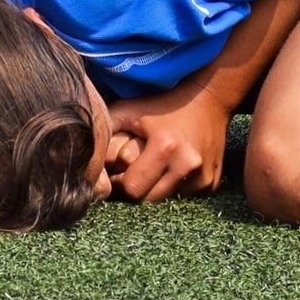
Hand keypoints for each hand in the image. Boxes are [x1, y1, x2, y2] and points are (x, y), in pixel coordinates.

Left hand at [106, 87, 231, 201]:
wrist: (210, 98)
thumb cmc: (163, 104)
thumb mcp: (128, 111)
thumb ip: (104, 135)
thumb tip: (87, 164)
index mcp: (165, 148)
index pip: (132, 189)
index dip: (121, 183)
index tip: (121, 170)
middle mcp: (187, 165)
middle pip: (148, 200)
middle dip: (137, 188)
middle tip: (136, 169)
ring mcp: (202, 177)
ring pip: (165, 201)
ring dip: (155, 189)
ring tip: (155, 166)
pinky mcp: (211, 184)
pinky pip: (183, 196)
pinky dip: (174, 187)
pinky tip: (174, 167)